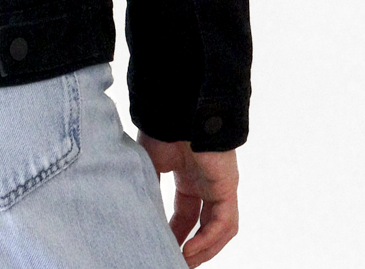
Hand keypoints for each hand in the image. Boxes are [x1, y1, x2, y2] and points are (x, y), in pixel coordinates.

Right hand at [137, 132, 238, 266]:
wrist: (176, 110)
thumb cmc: (161, 128)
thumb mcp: (148, 162)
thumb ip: (148, 185)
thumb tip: (136, 209)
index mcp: (187, 175)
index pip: (185, 213)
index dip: (175, 233)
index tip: (161, 245)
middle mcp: (206, 183)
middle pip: (203, 224)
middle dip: (190, 246)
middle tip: (174, 261)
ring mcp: (219, 186)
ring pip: (218, 229)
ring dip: (203, 249)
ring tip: (182, 262)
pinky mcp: (227, 188)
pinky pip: (224, 224)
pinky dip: (209, 241)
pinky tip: (190, 251)